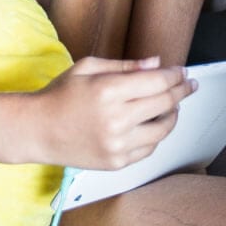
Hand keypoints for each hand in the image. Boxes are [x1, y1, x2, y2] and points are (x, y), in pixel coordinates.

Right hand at [31, 56, 196, 169]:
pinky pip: (148, 148)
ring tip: (171, 106)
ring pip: (163, 129)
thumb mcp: (87, 67)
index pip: (156, 82)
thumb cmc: (60, 95)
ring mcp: (118, 144)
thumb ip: (124, 65)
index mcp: (108, 90)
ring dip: (172, 115)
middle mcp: (116, 119)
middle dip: (181, 92)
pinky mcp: (117, 162)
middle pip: (165, 104)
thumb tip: (156, 63)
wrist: (37, 129)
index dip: (174, 76)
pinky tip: (151, 124)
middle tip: (188, 85)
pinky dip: (155, 135)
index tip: (182, 72)